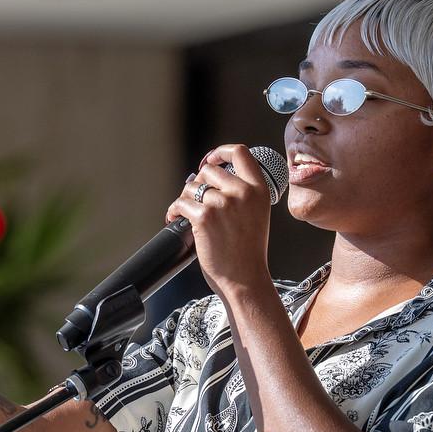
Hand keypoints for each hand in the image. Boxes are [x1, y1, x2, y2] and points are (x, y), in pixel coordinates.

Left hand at [166, 143, 272, 297]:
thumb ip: (241, 193)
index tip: (210, 161)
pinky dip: (173, 211)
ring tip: (185, 213)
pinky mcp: (205, 216)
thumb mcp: (256, 214)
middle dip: (197, 183)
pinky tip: (175, 218)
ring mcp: (223, 203)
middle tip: (195, 199)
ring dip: (185, 200)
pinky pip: (181, 203)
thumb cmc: (248, 252)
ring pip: (191, 187)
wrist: (245, 279)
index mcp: (259, 190)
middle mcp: (242, 192)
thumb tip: (208, 177)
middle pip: (209, 170)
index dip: (220, 152)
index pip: (240, 152)